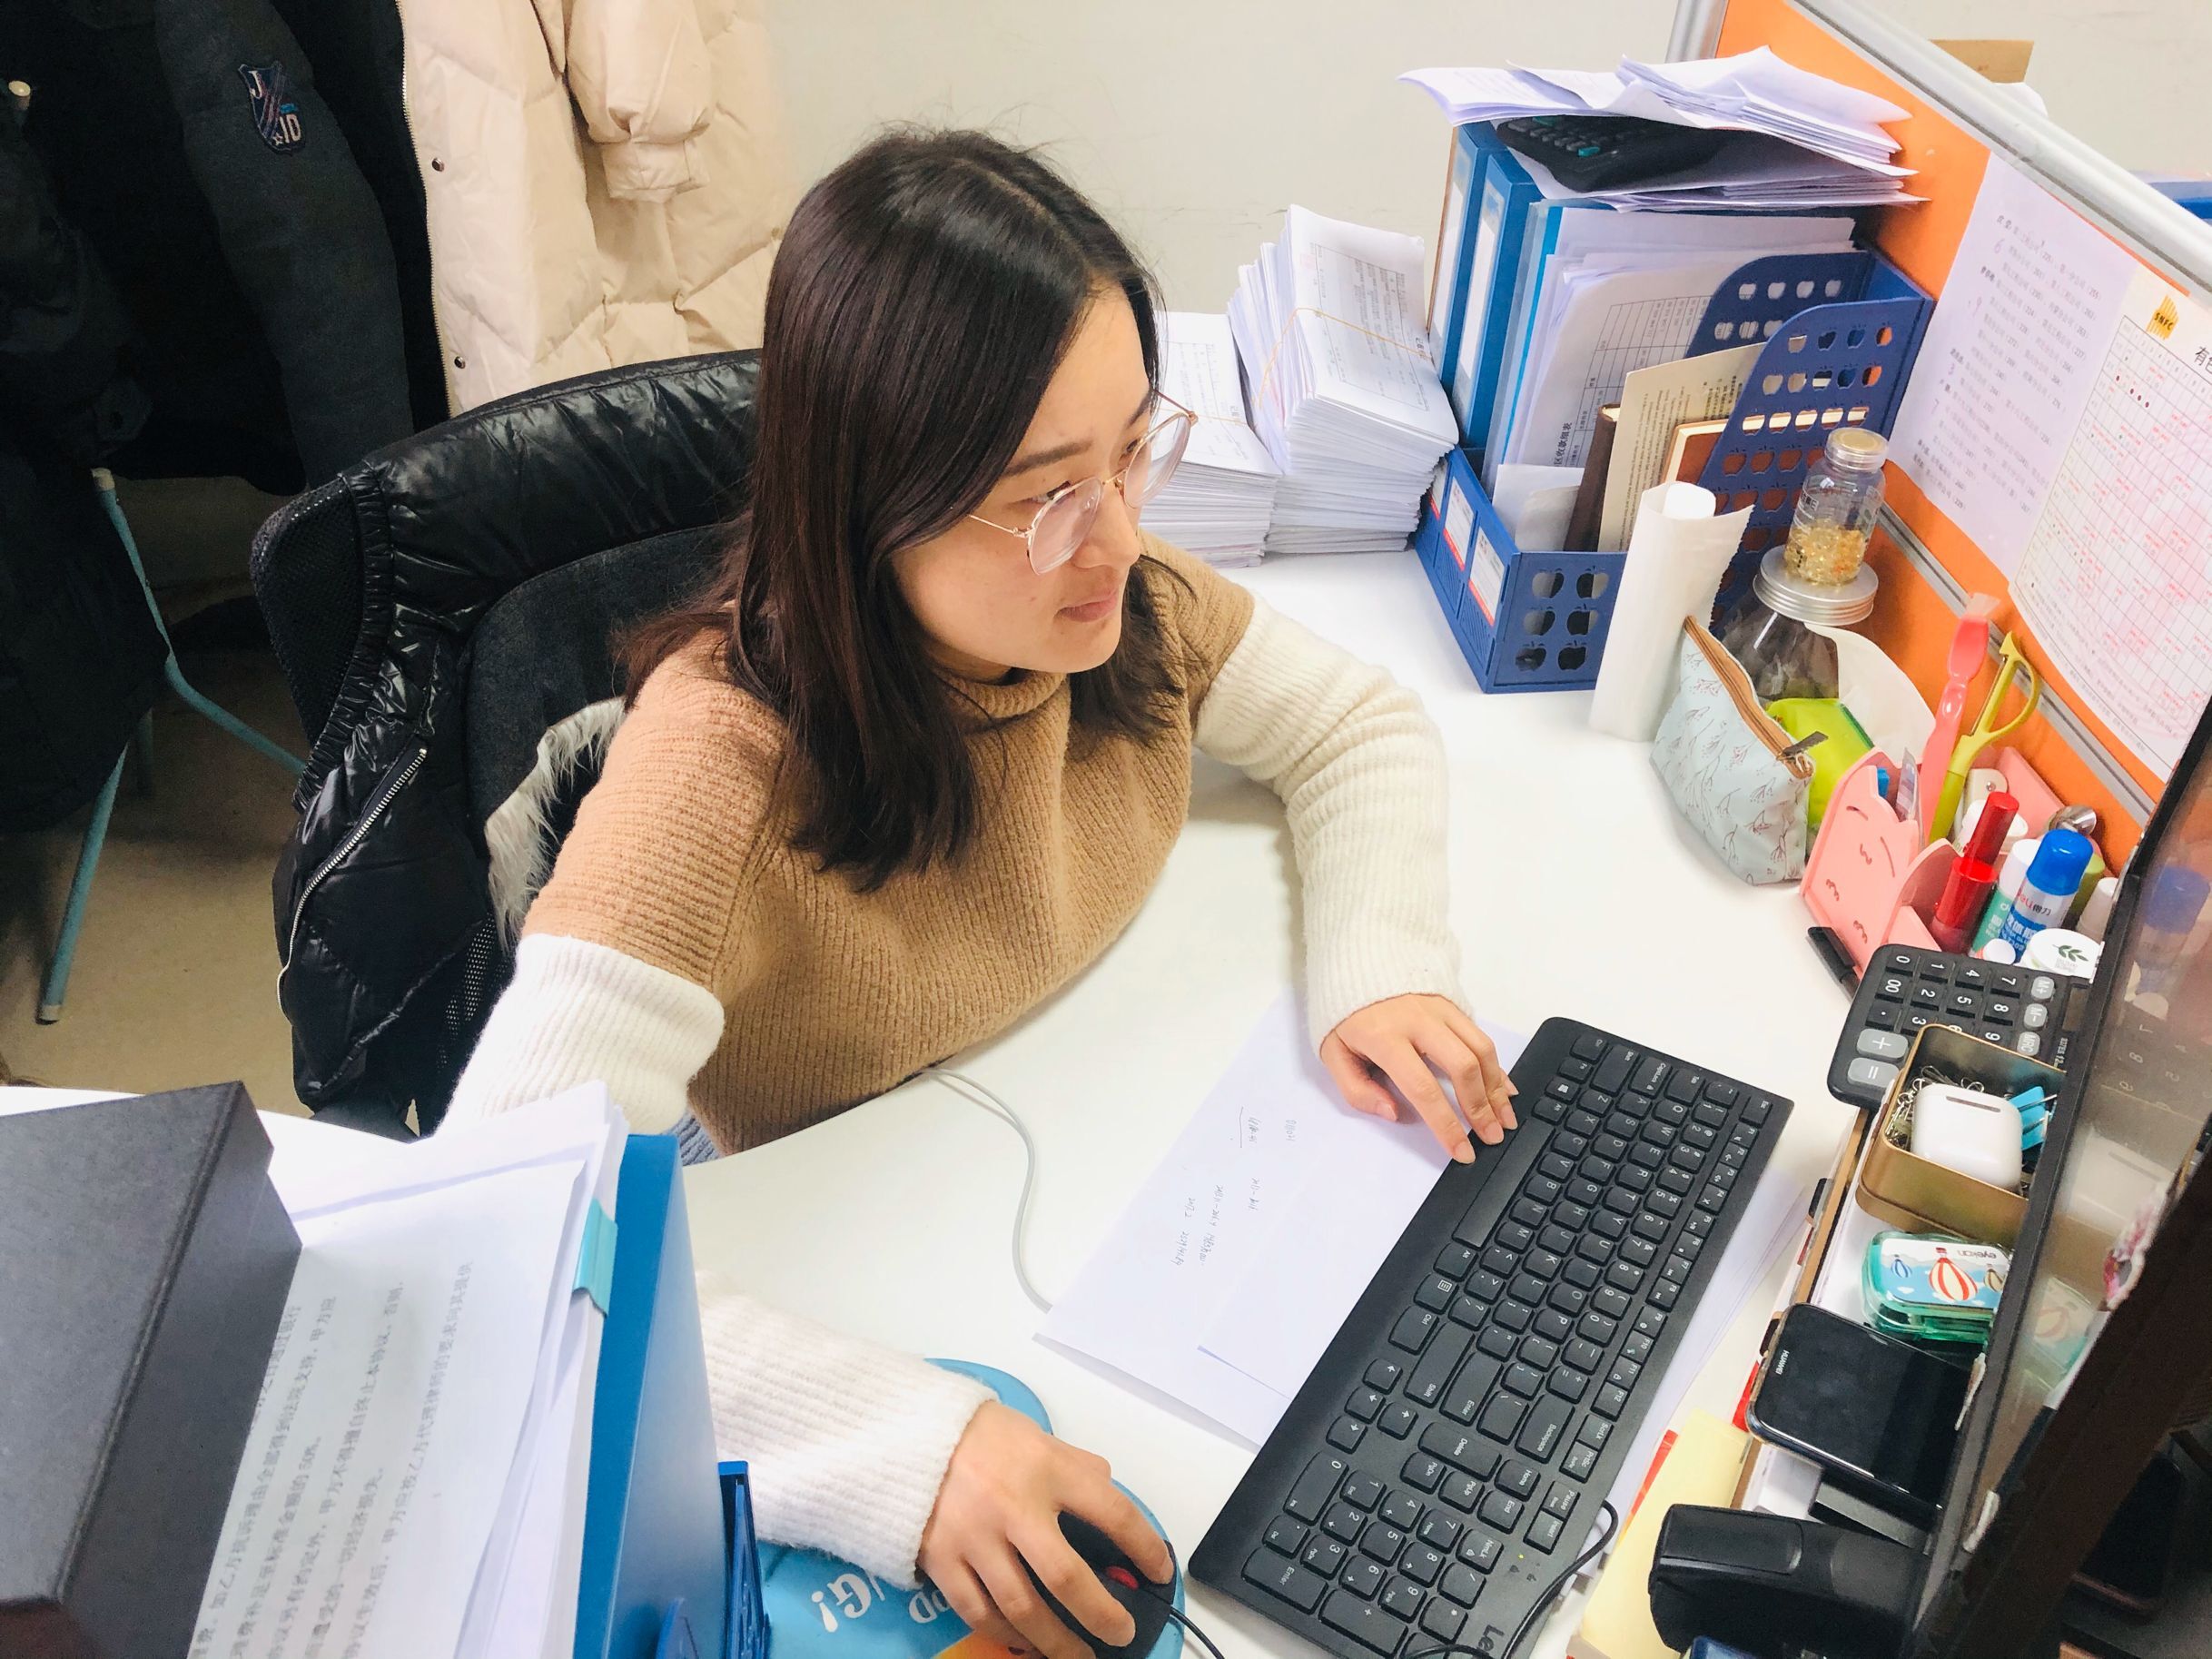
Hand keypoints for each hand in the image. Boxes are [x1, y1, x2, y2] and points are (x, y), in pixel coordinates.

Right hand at [919, 1402, 1172, 1658]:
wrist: (906, 1430)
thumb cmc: (981, 1434)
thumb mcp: (1038, 1436)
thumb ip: (1076, 1467)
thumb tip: (1111, 1496)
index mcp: (1047, 1469)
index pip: (1113, 1512)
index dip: (1144, 1547)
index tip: (1159, 1571)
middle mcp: (1014, 1507)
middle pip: (1066, 1578)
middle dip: (1101, 1614)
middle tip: (1122, 1633)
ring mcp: (974, 1538)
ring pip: (1022, 1607)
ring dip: (1056, 1640)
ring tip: (1079, 1655)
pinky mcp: (941, 1560)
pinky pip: (979, 1611)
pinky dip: (1007, 1635)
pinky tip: (1026, 1644)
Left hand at [1321, 994, 1517, 1162]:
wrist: (1355, 962)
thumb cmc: (1344, 1016)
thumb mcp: (1332, 1053)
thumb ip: (1357, 1090)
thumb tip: (1393, 1113)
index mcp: (1384, 1037)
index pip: (1422, 1088)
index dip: (1446, 1124)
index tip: (1461, 1151)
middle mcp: (1418, 1021)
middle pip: (1462, 1066)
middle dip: (1481, 1108)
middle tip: (1492, 1137)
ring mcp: (1439, 1009)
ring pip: (1480, 1050)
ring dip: (1496, 1089)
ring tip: (1504, 1119)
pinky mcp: (1452, 1004)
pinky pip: (1481, 1036)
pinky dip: (1497, 1066)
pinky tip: (1506, 1089)